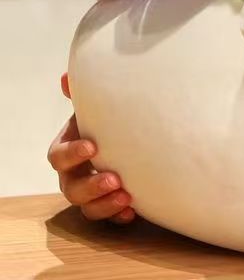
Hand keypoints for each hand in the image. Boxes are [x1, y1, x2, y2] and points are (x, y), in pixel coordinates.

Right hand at [47, 73, 135, 224]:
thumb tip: (66, 76)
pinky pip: (109, 219)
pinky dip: (119, 216)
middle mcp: (74, 174)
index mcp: (68, 149)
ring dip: (105, 204)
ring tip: (126, 197)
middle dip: (91, 186)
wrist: (130, 136)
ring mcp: (90, 192)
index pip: (58, 156)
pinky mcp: (108, 204)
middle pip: (70, 189)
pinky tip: (133, 211)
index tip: (93, 146)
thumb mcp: (98, 106)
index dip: (72, 153)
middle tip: (114, 178)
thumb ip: (84, 93)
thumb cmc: (110, 120)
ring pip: (88, 207)